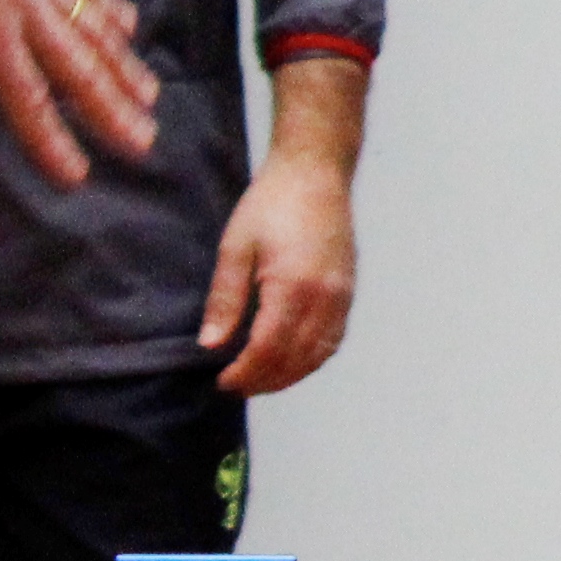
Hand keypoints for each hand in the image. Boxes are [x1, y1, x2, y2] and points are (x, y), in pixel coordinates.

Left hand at [0, 0, 158, 186]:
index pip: (27, 98)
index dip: (50, 141)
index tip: (76, 176)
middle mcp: (29, 8)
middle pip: (80, 71)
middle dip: (112, 112)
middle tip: (143, 145)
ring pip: (95, 32)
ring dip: (124, 69)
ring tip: (150, 101)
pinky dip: (111, 11)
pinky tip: (131, 30)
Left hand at [204, 53, 367, 394]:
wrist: (315, 173)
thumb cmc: (271, 204)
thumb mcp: (235, 248)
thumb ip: (225, 300)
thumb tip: (212, 345)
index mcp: (294, 286)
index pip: (268, 350)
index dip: (244, 373)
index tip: (222, 382)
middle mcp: (325, 297)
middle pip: (295, 360)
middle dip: (263, 381)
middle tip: (234, 386)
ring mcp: (342, 296)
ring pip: (318, 356)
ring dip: (288, 376)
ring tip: (258, 380)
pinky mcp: (349, 292)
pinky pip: (333, 340)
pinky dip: (311, 359)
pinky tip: (288, 362)